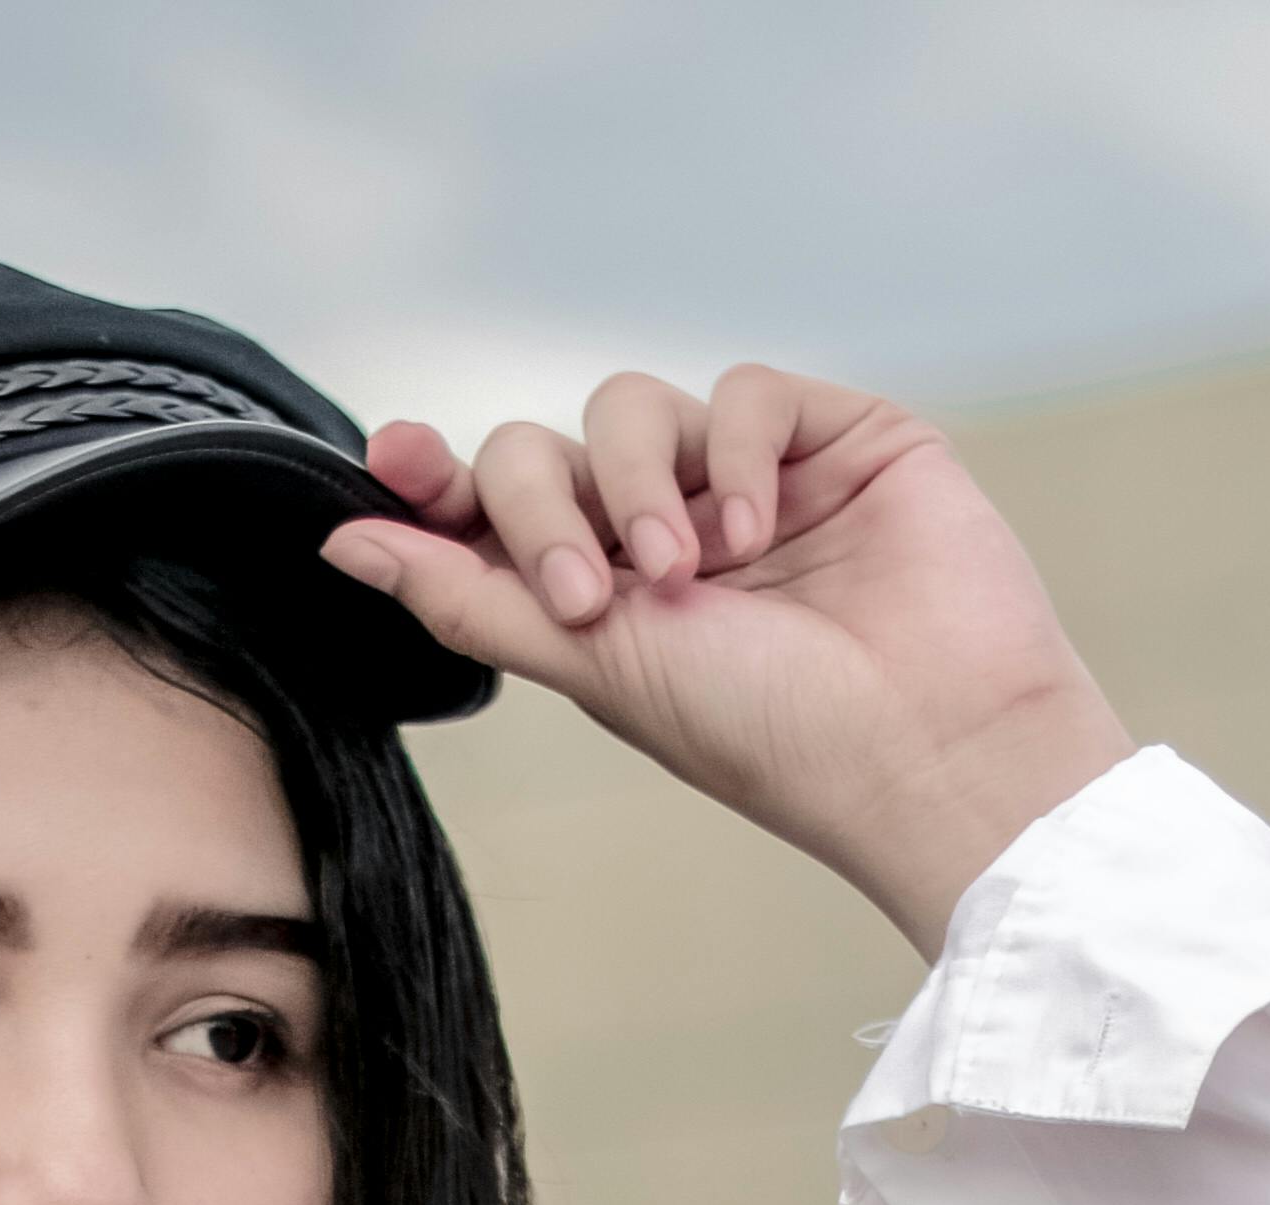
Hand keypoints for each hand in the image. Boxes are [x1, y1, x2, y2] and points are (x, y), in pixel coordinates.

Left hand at [324, 368, 1135, 960]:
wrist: (924, 746)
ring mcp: (752, 483)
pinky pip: (744, 393)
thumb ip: (472, 598)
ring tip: (690, 574)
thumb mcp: (596, 668)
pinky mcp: (836, 440)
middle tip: (588, 595)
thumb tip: (345, 544)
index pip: (501, 511)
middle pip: (552, 447)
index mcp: (607, 600)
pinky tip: (761, 530)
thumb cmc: (771, 737)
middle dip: (546, 504)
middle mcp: (669, 534)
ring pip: (637, 407)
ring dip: (639, 484)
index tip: (394, 464)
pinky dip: (735, 453)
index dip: (441, 481)